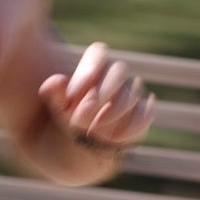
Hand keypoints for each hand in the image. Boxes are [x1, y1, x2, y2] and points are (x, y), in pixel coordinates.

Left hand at [38, 41, 154, 151]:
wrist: (75, 147)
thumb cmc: (64, 118)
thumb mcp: (54, 107)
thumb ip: (53, 93)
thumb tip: (58, 81)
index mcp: (92, 68)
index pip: (99, 53)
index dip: (89, 69)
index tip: (72, 94)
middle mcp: (114, 78)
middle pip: (119, 70)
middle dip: (102, 93)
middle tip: (81, 115)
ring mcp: (131, 96)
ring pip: (132, 93)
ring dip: (113, 112)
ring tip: (93, 130)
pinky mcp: (142, 116)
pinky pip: (145, 115)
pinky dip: (131, 126)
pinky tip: (113, 138)